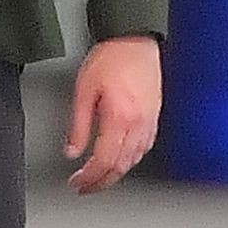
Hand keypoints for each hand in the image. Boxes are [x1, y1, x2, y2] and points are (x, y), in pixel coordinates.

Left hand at [65, 36, 161, 193]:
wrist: (134, 40)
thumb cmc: (111, 58)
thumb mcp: (84, 90)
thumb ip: (78, 125)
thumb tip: (72, 150)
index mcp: (120, 118)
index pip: (104, 161)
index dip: (89, 177)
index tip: (77, 183)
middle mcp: (139, 123)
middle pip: (121, 166)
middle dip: (102, 181)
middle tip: (86, 187)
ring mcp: (150, 120)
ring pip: (135, 159)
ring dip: (117, 172)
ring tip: (101, 176)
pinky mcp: (155, 115)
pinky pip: (145, 146)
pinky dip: (132, 159)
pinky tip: (123, 158)